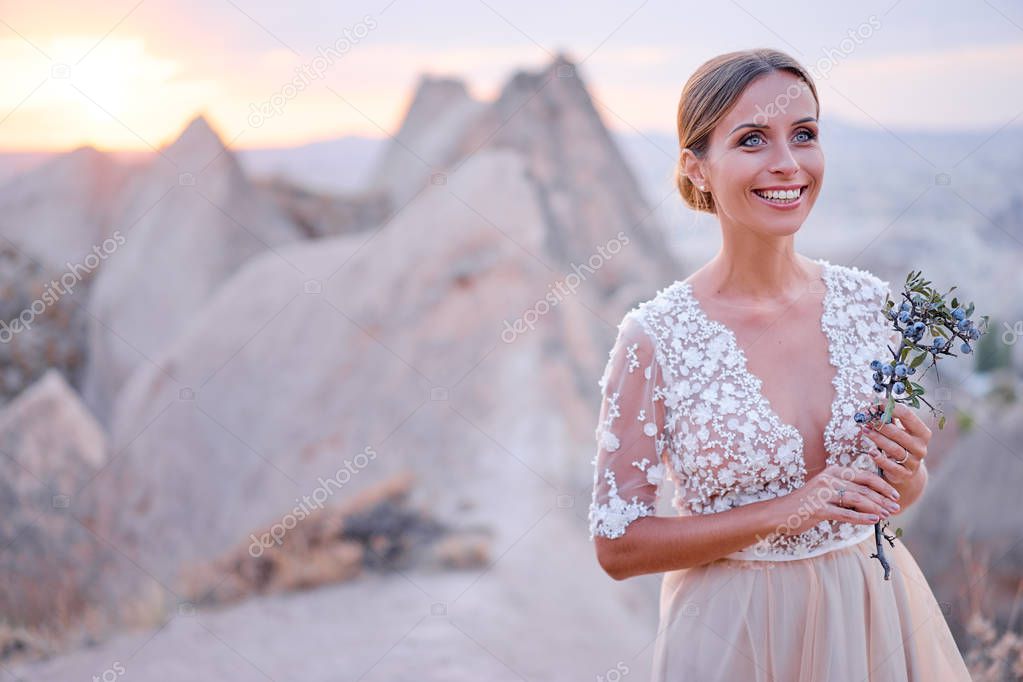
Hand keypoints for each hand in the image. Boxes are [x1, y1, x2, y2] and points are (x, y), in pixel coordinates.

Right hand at [773, 464, 901, 536]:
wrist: (781, 513)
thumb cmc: (806, 504)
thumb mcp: (826, 491)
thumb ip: (845, 491)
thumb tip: (873, 500)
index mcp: (832, 471)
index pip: (863, 475)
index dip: (881, 485)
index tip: (894, 494)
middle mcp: (828, 479)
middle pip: (862, 487)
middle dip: (882, 498)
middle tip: (896, 507)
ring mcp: (822, 493)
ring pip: (856, 499)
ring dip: (875, 508)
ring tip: (887, 515)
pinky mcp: (818, 508)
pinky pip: (845, 513)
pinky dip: (861, 517)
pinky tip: (873, 521)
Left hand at [858, 402, 930, 485]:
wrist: (906, 472)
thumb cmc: (900, 446)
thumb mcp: (899, 432)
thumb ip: (890, 419)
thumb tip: (873, 403)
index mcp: (922, 433)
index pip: (907, 415)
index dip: (889, 408)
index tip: (874, 404)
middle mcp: (921, 448)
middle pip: (899, 433)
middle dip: (880, 425)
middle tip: (866, 419)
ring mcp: (914, 462)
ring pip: (894, 449)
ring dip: (877, 439)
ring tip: (865, 430)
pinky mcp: (904, 474)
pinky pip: (891, 466)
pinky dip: (880, 458)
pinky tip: (870, 452)